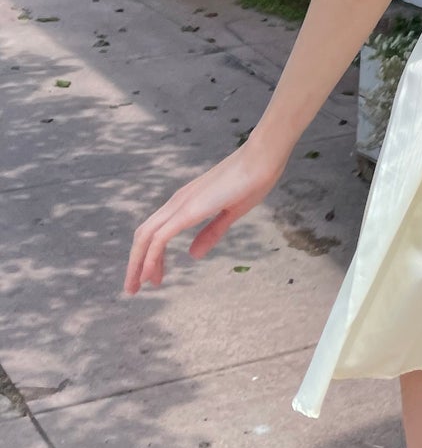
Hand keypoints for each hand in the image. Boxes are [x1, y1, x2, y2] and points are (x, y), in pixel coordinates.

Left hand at [123, 140, 284, 293]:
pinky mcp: (188, 210)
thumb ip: (212, 233)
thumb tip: (193, 254)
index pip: (156, 231)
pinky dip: (150, 258)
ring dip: (137, 263)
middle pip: (144, 235)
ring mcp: (181, 204)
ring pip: (145, 237)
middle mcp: (177, 202)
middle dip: (135, 263)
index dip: (149, 255)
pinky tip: (148, 275)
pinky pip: (161, 237)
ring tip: (135, 286)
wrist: (262, 159)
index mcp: (187, 202)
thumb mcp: (231, 213)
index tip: (152, 277)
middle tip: (133, 288)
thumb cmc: (252, 181)